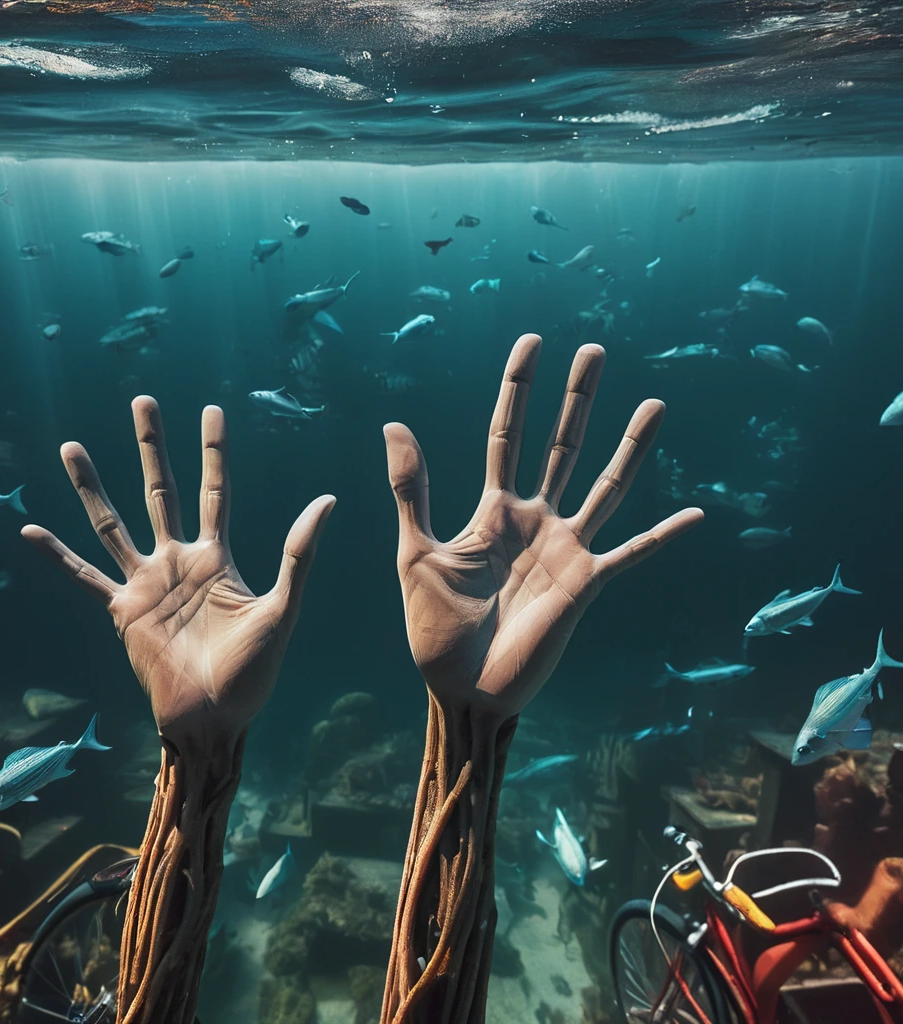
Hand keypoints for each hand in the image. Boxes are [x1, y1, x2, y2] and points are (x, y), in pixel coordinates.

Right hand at [22, 398, 334, 739]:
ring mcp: (146, 584)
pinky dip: (58, 557)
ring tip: (71, 447)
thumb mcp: (283, 609)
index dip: (213, 451)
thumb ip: (299, 554)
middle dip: (151, 446)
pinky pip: (84, 577)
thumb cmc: (253, 672)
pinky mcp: (121, 612)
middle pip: (160, 490)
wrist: (215, 718)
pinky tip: (32, 531)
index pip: (213, 490)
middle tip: (144, 400)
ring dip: (92, 486)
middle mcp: (177, 561)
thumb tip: (329, 499)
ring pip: (113, 523)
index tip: (212, 410)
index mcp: (216, 558)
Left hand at [384, 334, 701, 719]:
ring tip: (654, 403)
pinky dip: (663, 537)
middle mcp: (534, 522)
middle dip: (576, 400)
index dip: (517, 390)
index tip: (531, 342)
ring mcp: (564, 551)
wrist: (462, 688)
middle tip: (593, 350)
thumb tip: (393, 423)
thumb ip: (411, 491)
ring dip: (629, 447)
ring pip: (604, 487)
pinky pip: (631, 555)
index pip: (507, 436)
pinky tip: (696, 514)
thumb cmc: (434, 630)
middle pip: (560, 447)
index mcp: (492, 512)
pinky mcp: (586, 586)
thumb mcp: (417, 552)